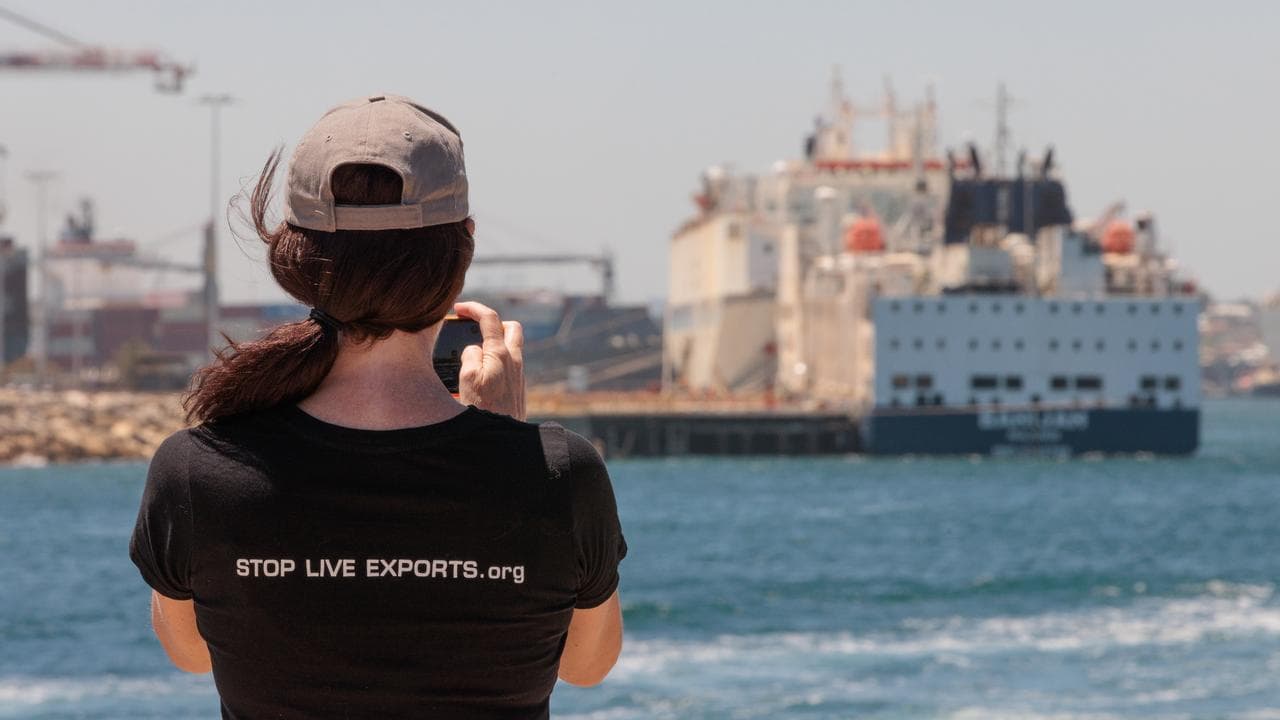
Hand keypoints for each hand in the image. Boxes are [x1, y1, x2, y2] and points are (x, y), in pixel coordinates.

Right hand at [453, 301, 525, 420]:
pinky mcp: (519, 389)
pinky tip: (482, 374)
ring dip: (495, 344)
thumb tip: (474, 349)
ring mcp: (519, 375)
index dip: (474, 308)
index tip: (459, 308)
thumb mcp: (467, 379)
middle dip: (493, 323)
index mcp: (501, 353)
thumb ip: (470, 355)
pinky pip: (510, 366)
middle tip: (474, 329)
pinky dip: (497, 362)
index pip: (490, 318)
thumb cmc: (484, 410)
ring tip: (474, 354)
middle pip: (511, 328)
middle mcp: (515, 361)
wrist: (501, 440)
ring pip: (512, 348)